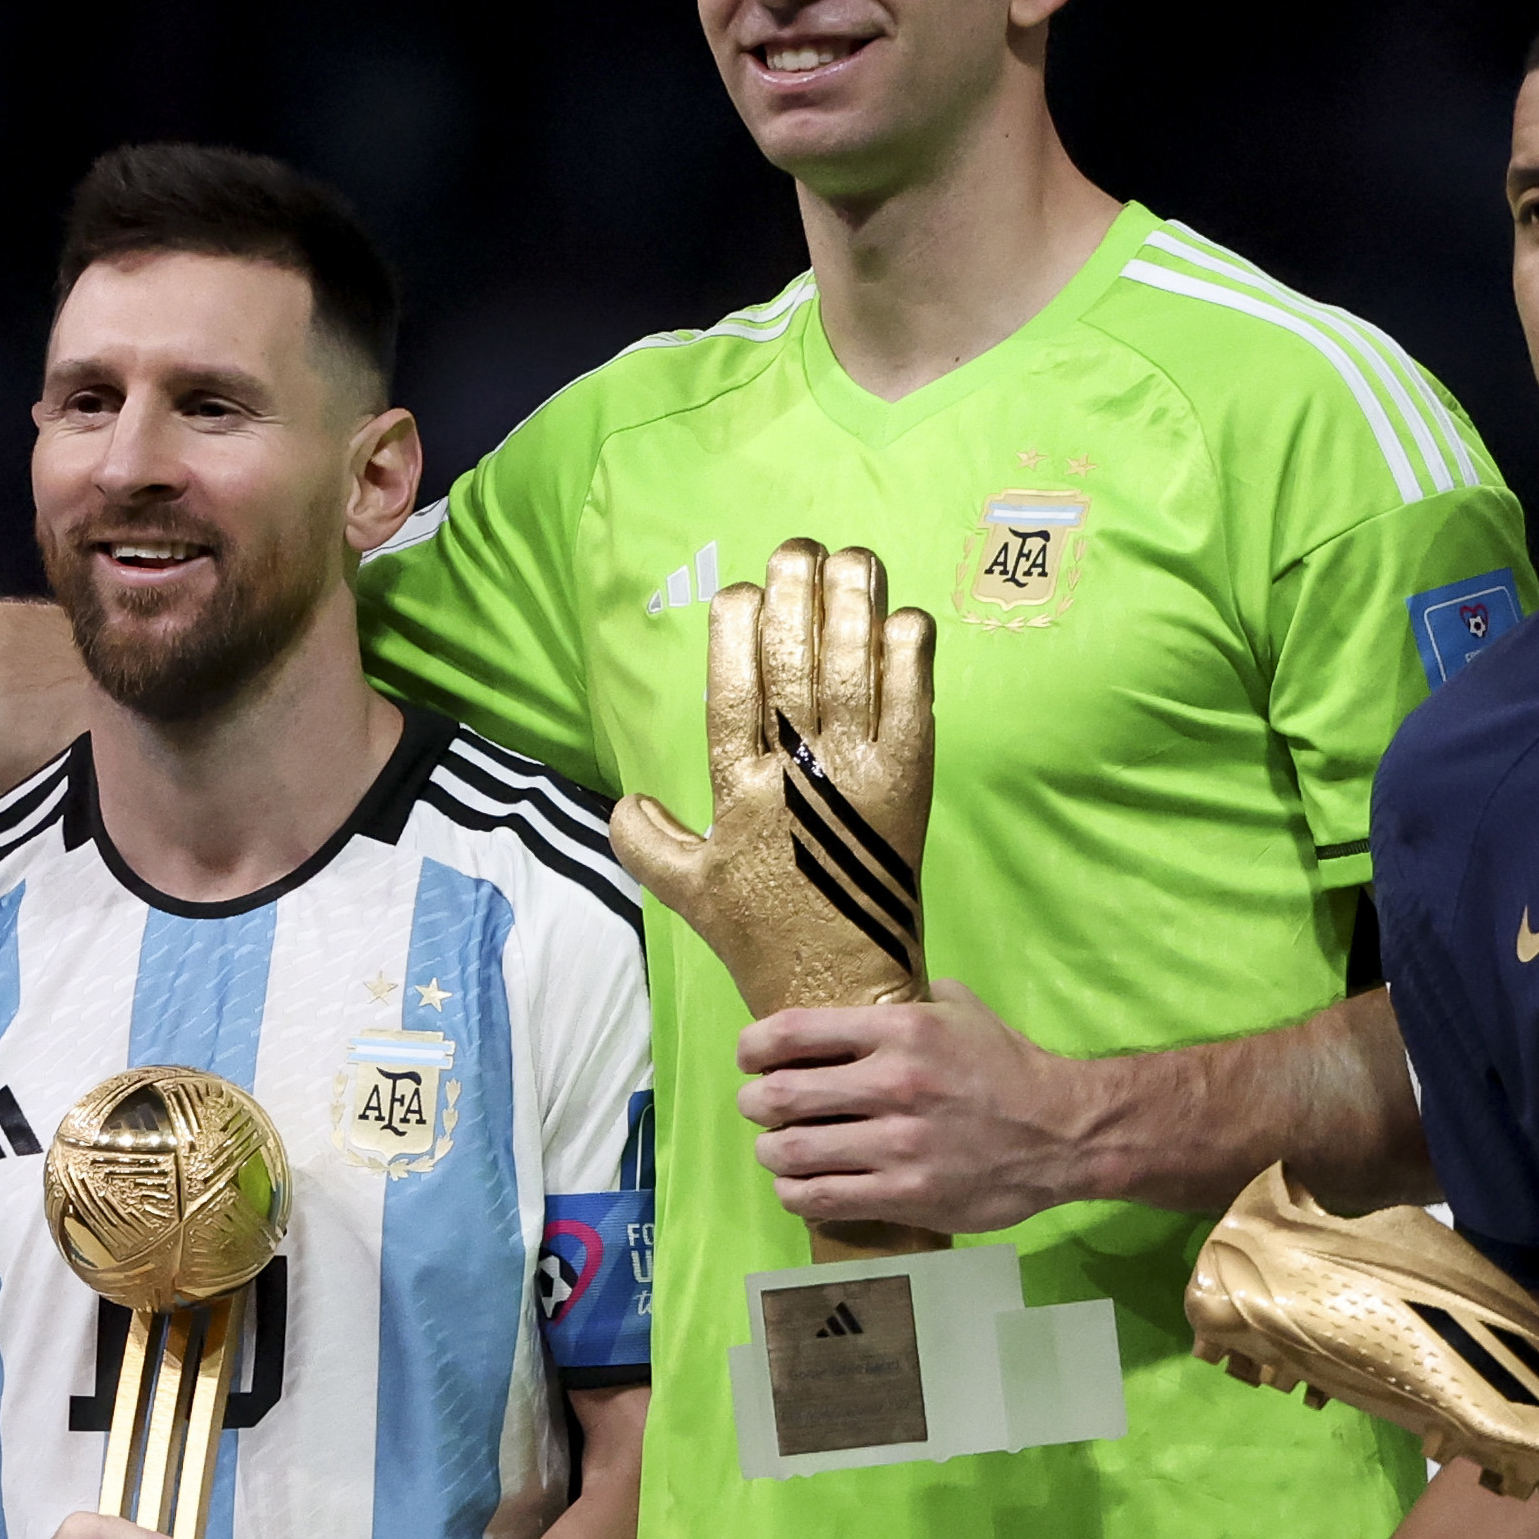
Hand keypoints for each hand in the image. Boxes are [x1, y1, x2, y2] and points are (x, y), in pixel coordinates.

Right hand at [611, 539, 935, 1026]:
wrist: (844, 986)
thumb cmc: (763, 936)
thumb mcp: (686, 891)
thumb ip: (646, 841)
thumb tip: (625, 798)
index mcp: (740, 792)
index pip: (733, 689)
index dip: (735, 629)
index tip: (738, 590)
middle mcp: (799, 775)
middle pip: (797, 661)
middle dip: (797, 594)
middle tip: (797, 552)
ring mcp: (859, 776)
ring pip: (856, 665)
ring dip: (855, 604)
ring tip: (851, 559)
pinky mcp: (910, 783)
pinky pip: (913, 698)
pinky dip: (909, 653)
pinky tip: (902, 618)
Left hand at [740, 982, 1099, 1240]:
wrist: (1063, 1133)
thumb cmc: (1008, 1068)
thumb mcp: (962, 1010)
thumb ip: (909, 997)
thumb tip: (865, 990)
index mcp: (900, 1029)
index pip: (792, 1033)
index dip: (752, 1047)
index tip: (748, 1058)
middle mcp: (892, 1084)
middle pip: (777, 1096)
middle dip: (754, 1104)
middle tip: (759, 1108)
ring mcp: (897, 1144)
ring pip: (790, 1152)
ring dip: (771, 1153)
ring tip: (778, 1151)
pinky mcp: (906, 1194)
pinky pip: (820, 1197)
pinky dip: (796, 1193)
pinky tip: (800, 1187)